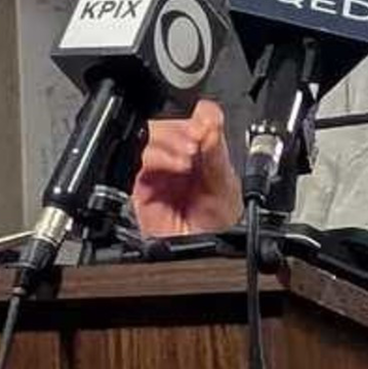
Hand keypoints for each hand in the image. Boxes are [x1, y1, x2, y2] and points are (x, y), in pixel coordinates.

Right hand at [132, 101, 243, 237]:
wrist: (209, 251)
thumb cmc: (220, 226)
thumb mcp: (225, 182)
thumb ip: (216, 150)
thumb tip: (209, 118)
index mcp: (200, 152)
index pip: (194, 119)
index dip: (198, 117)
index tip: (206, 125)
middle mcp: (177, 159)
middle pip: (166, 125)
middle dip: (182, 130)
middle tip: (198, 140)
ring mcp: (159, 172)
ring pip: (151, 139)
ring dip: (171, 143)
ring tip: (190, 157)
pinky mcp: (143, 187)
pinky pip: (142, 164)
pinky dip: (160, 159)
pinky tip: (178, 167)